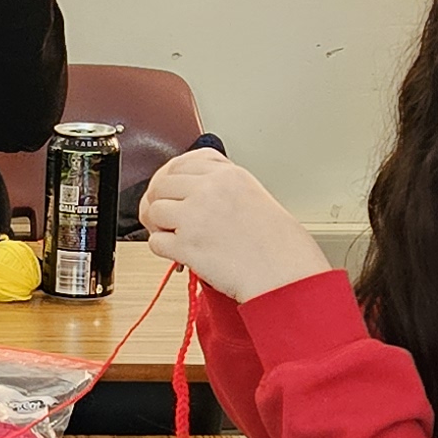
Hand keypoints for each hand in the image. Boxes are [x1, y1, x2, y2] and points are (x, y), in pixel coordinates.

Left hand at [136, 149, 331, 301]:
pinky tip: (179, 252)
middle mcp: (209, 190)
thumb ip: (222, 187)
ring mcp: (195, 216)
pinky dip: (162, 248)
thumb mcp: (254, 196)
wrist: (284, 274)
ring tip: (175, 237)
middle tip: (165, 217)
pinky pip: (155, 242)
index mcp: (228, 175)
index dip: (169, 178)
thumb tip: (191, 190)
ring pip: (153, 211)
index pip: (181, 163)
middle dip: (158, 202)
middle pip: (161, 185)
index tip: (169, 190)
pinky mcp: (187, 245)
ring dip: (159, 225)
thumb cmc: (279, 244)